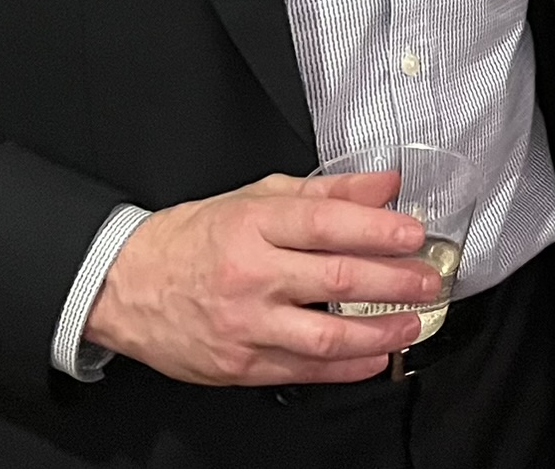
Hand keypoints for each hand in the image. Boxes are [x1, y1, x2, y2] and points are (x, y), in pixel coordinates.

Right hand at [84, 170, 441, 385]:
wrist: (127, 286)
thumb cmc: (197, 237)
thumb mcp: (257, 197)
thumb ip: (327, 192)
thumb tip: (384, 185)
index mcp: (254, 224)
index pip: (326, 224)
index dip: (377, 229)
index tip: (413, 233)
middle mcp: (251, 274)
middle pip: (334, 278)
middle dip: (392, 281)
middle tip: (427, 280)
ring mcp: (245, 324)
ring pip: (324, 335)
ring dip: (379, 332)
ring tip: (413, 323)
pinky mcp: (239, 365)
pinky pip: (302, 370)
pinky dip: (346, 368)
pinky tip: (376, 357)